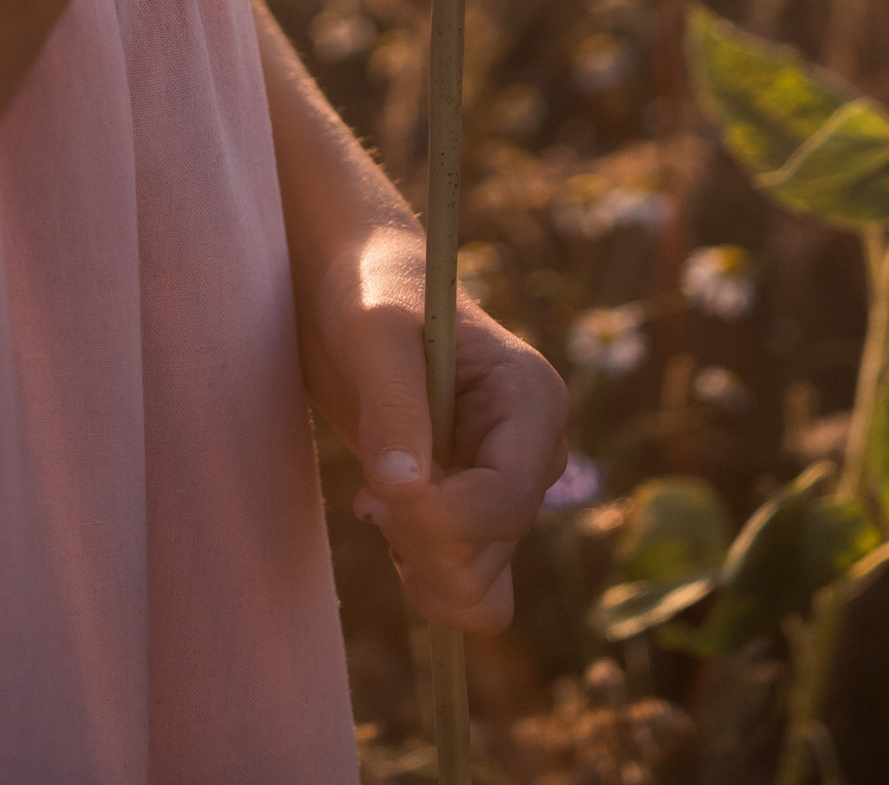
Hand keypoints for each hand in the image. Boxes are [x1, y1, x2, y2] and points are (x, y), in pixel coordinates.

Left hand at [319, 244, 568, 632]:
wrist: (354, 300)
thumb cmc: (371, 295)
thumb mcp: (375, 336)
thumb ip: (392, 408)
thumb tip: (404, 489)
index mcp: (532, 399)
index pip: (507, 499)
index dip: (440, 517)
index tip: (371, 495)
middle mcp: (534, 453)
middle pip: (492, 549)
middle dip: (420, 538)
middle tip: (366, 493)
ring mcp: (509, 490)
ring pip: (482, 587)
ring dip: (418, 562)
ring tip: (377, 503)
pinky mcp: (478, 517)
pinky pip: (472, 593)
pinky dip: (427, 581)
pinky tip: (391, 528)